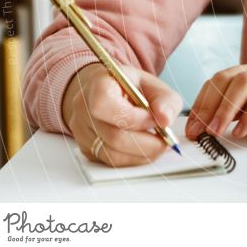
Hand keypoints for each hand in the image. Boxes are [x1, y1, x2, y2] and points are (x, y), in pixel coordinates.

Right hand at [62, 62, 182, 166]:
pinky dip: (133, 159)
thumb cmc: (130, 87)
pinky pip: (110, 161)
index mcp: (98, 84)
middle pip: (113, 135)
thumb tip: (165, 120)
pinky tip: (145, 149)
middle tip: (166, 140)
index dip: (133, 117)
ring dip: (142, 154)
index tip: (154, 120)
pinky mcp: (86, 148)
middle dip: (146, 142)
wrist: (108, 92)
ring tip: (158, 144)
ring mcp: (81, 130)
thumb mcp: (153, 84)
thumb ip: (166, 99)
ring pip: (112, 154)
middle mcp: (84, 108)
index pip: (104, 104)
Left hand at [186, 56, 246, 139]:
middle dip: (208, 105)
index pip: (221, 78)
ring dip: (224, 109)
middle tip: (198, 130)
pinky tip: (241, 131)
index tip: (192, 125)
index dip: (202, 100)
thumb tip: (211, 121)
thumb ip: (242, 108)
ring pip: (243, 82)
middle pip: (228, 77)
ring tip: (215, 132)